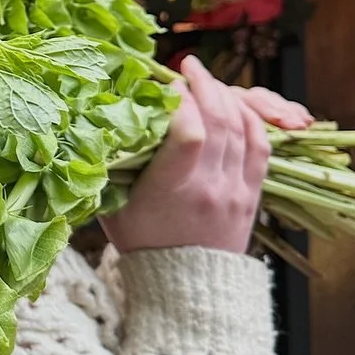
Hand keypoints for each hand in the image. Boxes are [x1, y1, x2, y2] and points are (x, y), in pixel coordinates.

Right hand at [103, 56, 311, 254]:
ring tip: (206, 79)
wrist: (185, 287)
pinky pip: (260, 145)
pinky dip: (250, 118)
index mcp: (173, 191)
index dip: (180, 102)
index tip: (166, 86)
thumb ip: (108, 166)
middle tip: (187, 67)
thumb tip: (93, 123)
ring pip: (240, 128)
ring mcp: (235, 191)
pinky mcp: (251, 194)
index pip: (188, 134)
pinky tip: (234, 103)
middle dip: (204, 85)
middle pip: (218, 121)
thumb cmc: (141, 243)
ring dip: (224, 96)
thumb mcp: (112, 207)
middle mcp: (209, 188)